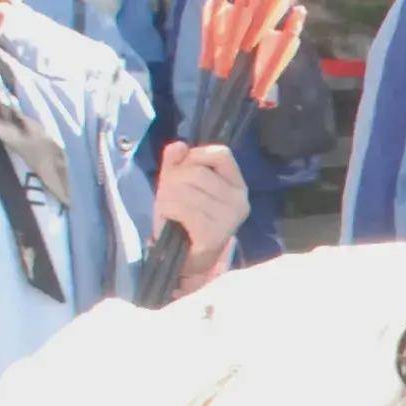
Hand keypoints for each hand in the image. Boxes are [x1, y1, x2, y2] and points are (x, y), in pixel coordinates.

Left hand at [152, 142, 246, 288]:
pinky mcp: (213, 234)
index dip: (196, 156)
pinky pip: (181, 208)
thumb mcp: (178, 185)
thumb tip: (178, 146)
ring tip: (168, 210)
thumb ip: (177, 163)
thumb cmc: (184, 219)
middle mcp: (238, 202)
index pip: (221, 154)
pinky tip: (170, 219)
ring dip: (166, 197)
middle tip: (169, 196)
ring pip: (185, 190)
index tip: (184, 169)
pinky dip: (167, 210)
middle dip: (173, 181)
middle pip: (196, 172)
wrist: (184, 259)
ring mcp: (228, 219)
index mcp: (237, 187)